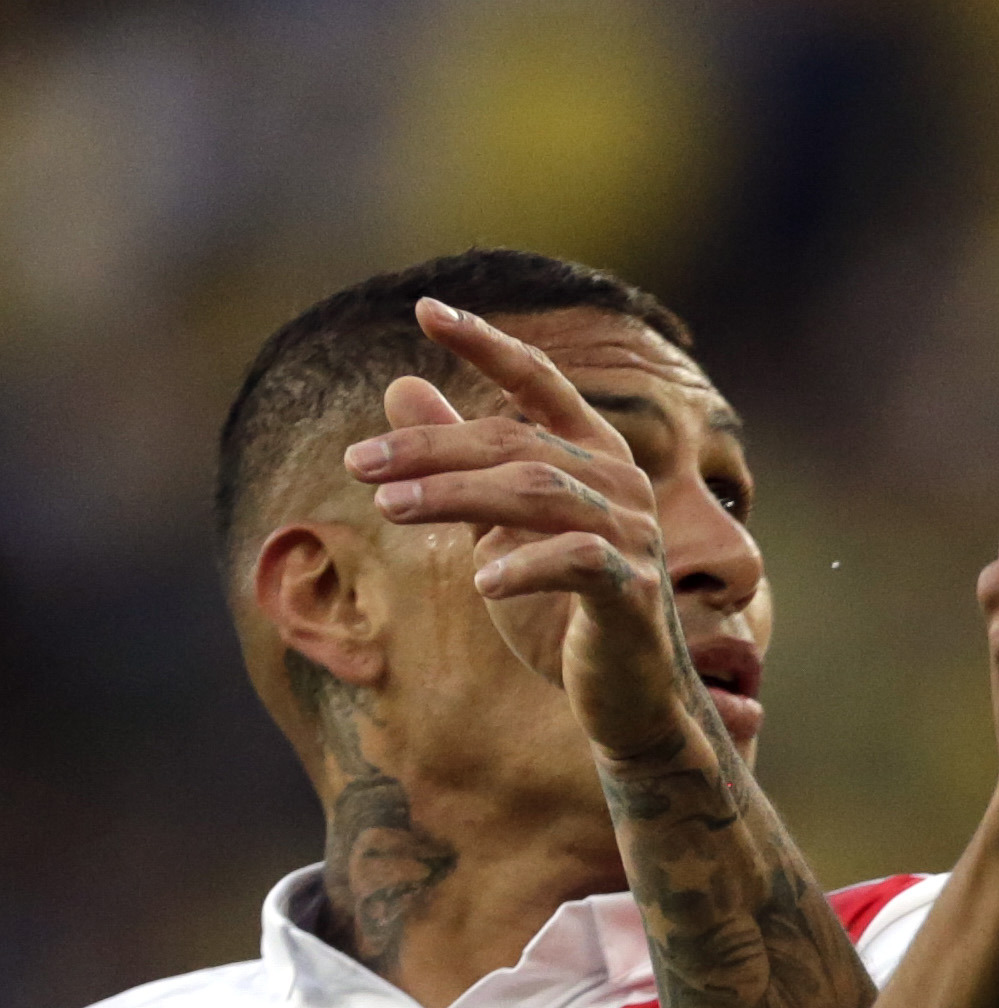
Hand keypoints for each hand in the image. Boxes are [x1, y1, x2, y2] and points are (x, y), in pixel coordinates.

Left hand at [342, 298, 700, 767]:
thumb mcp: (500, 526)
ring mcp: (633, 537)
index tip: (425, 310)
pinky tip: (482, 583)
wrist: (632, 697)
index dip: (486, 343)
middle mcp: (621, 485)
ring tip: (389, 508)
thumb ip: (462, 459)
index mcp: (596, 458)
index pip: (540, 381)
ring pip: (536, 491)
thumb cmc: (564, 609)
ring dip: (454, 496)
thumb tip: (400, 384)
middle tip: (357, 463)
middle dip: (430, 447)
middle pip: (515, 441)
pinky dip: (525, 567)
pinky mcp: (633, 593)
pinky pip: (577, 562)